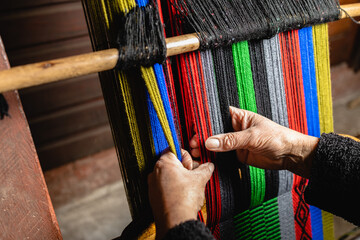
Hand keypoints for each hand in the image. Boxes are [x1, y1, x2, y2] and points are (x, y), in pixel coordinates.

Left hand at [148, 149, 213, 238]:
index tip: (192, 166)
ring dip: (179, 179)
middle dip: (184, 169)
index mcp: (164, 163)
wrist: (176, 222)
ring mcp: (152, 185)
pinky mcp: (153, 196)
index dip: (186, 157)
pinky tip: (182, 196)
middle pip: (172, 163)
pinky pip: (164, 187)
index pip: (175, 150)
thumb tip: (209, 165)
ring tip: (188, 189)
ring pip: (169, 176)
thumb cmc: (184, 198)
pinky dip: (173, 189)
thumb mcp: (200, 179)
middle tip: (193, 178)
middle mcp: (154, 172)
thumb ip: (205, 168)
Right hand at [190, 107, 318, 177]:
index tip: (194, 128)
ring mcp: (234, 142)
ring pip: (215, 143)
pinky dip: (213, 157)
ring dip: (205, 147)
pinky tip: (204, 159)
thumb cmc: (277, 137)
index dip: (204, 120)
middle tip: (193, 143)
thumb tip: (210, 142)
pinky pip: (221, 155)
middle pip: (213, 130)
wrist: (290, 155)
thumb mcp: (253, 137)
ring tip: (195, 152)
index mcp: (238, 116)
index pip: (216, 114)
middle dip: (202, 136)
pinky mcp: (237, 154)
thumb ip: (231, 140)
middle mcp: (234, 128)